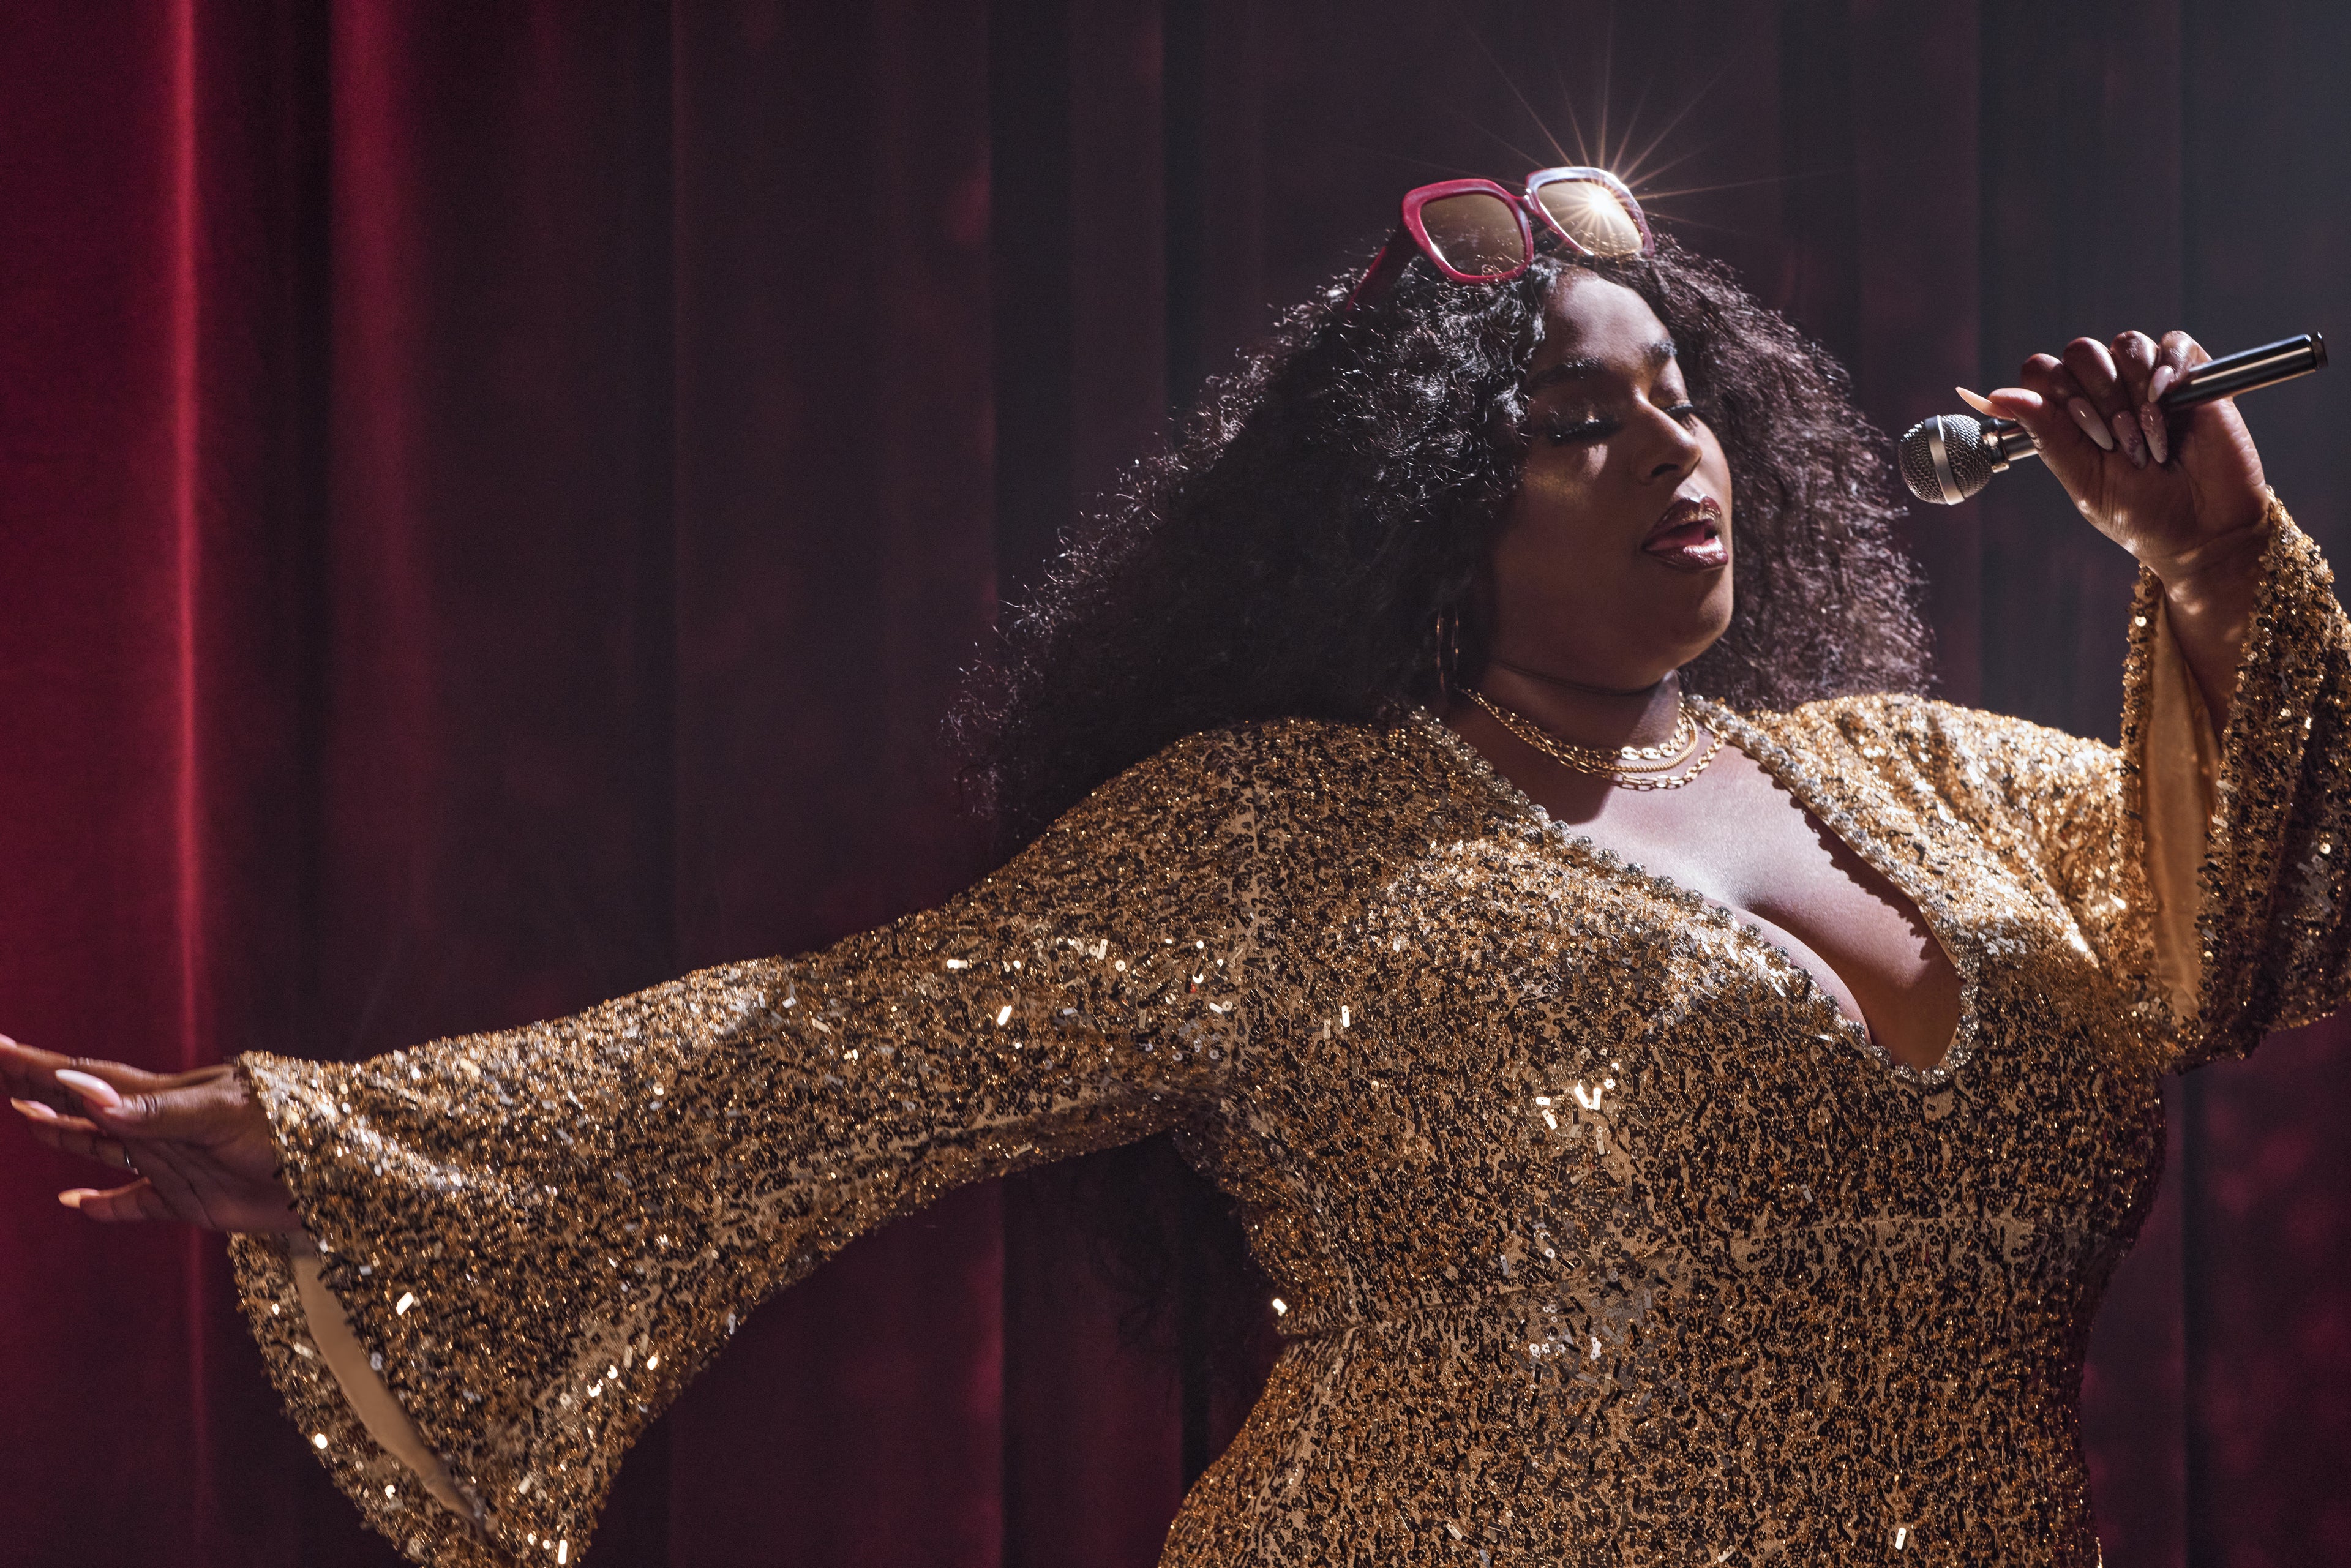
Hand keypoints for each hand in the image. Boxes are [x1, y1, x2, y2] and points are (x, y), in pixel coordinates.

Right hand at [4, 1035, 300, 1231]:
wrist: (338, 1173)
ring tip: (26, 1120)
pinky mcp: (192, 1200)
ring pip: (106, 1149)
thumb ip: (151, 1111)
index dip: (40, 1065)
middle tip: (1, 1076)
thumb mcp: (220, 1115)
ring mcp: (174, 1162)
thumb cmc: (289, 1128)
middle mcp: (161, 1127)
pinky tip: (76, 1204)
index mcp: (164, 1098)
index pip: (88, 1076)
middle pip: (87, 1107)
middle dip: (43, 1091)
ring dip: (66, 1137)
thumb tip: (79, 1091)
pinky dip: (106, 1206)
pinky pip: (137, 1203)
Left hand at [1977, 329, 2268, 587]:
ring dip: (2134, 393)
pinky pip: (2174, 343)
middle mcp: (2107, 391)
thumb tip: (1997, 394)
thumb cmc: (2140, 513)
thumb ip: (2045, 433)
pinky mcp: (2194, 376)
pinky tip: (2169, 402)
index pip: (2042, 371)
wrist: (2203, 531)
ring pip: (2125, 345)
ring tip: (2150, 438)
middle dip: (2099, 398)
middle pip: (2082, 352)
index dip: (2056, 394)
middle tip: (2120, 443)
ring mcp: (2149, 381)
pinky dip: (2169, 368)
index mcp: (2071, 416)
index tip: (2085, 434)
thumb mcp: (2082, 478)